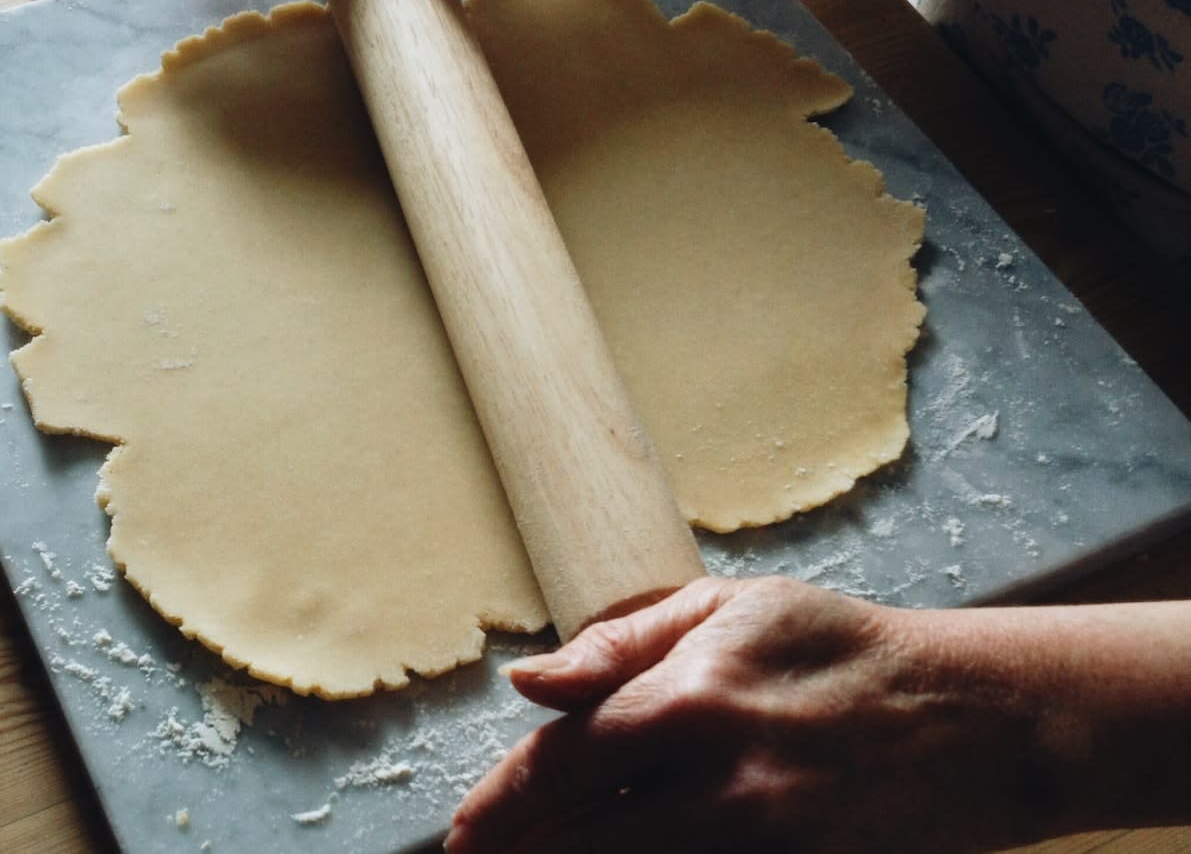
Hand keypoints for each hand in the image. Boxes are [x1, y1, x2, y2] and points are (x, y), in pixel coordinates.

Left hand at [445, 577, 1070, 853]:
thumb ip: (618, 645)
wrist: (973, 719)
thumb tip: (528, 680)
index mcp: (691, 700)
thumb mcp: (729, 608)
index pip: (562, 764)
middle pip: (583, 839)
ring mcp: (765, 840)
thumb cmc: (838, 649)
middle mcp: (722, 782)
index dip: (499, 805)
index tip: (465, 832)